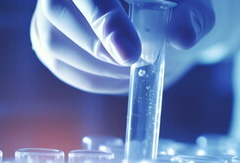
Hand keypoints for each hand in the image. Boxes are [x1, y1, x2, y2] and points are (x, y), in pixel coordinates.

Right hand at [31, 0, 214, 93]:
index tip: (130, 52)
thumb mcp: (194, 7)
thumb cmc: (176, 5)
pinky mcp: (46, 39)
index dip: (105, 21)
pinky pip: (60, 65)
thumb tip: (182, 38)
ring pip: (54, 42)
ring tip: (133, 66)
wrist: (162, 18)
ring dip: (97, 65)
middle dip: (96, 44)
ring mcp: (48, 11)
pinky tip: (120, 74)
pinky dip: (94, 78)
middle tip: (132, 62)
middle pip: (56, 10)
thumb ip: (192, 17)